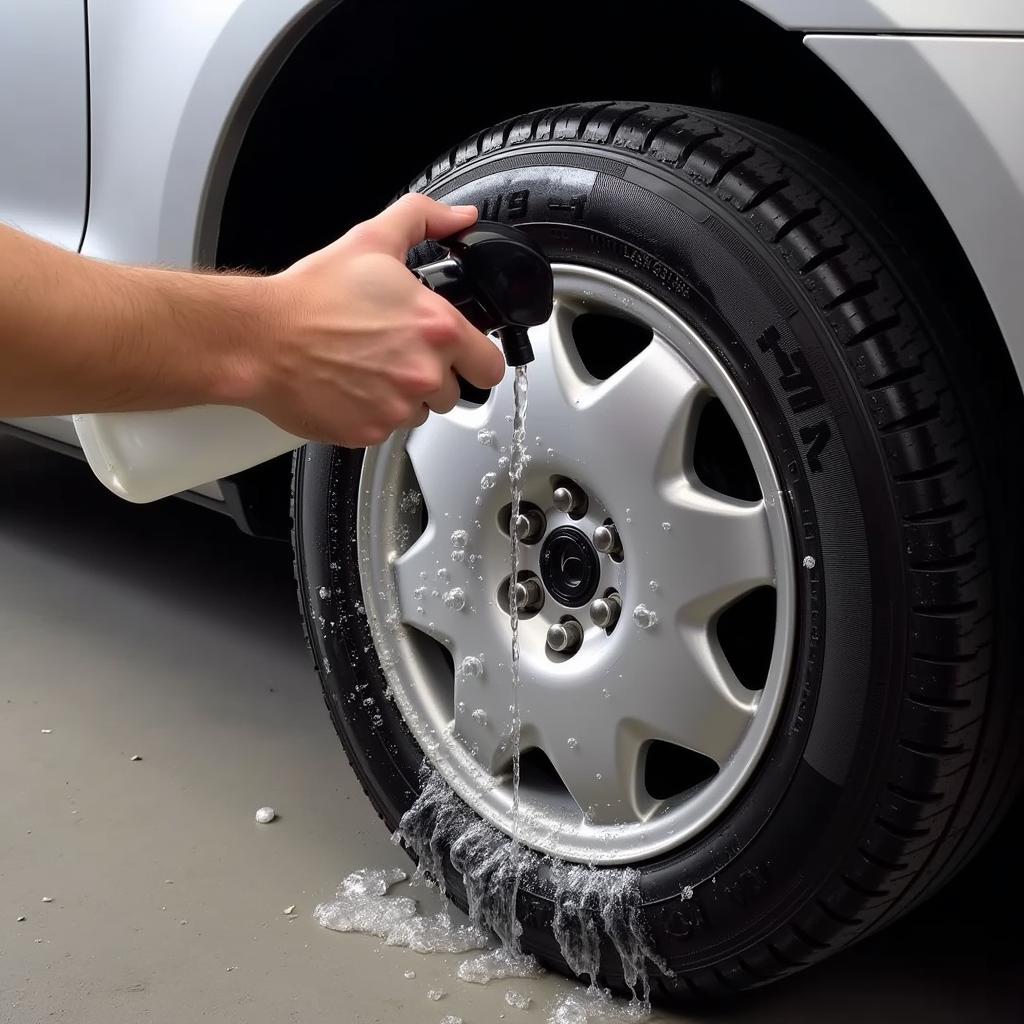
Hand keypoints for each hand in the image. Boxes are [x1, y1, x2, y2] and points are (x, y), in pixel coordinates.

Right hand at [245, 195, 505, 445]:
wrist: (261, 338)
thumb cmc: (311, 296)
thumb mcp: (372, 240)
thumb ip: (425, 220)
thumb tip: (461, 217)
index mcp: (438, 328)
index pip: (491, 367)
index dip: (476, 360)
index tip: (462, 356)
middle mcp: (424, 372)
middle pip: (456, 393)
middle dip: (435, 377)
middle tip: (401, 356)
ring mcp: (398, 407)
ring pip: (423, 413)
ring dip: (406, 397)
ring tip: (371, 368)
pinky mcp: (371, 431)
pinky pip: (388, 428)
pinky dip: (374, 413)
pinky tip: (352, 386)